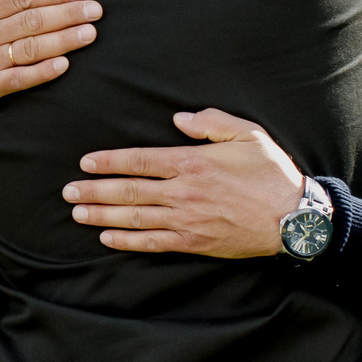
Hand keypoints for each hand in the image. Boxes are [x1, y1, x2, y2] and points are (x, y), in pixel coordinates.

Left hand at [63, 108, 306, 256]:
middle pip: (128, 191)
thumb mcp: (247, 134)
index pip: (139, 161)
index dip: (109, 162)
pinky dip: (127, 241)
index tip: (86, 162)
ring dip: (101, 215)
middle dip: (94, 190)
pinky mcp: (194, 242)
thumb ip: (211, 122)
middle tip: (68, 191)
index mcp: (192, 162)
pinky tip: (107, 237)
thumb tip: (180, 119)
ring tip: (77, 212)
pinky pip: (153, 242)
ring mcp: (187, 220)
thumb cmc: (271, 173)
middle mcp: (183, 192)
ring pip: (134, 218)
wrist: (294, 219)